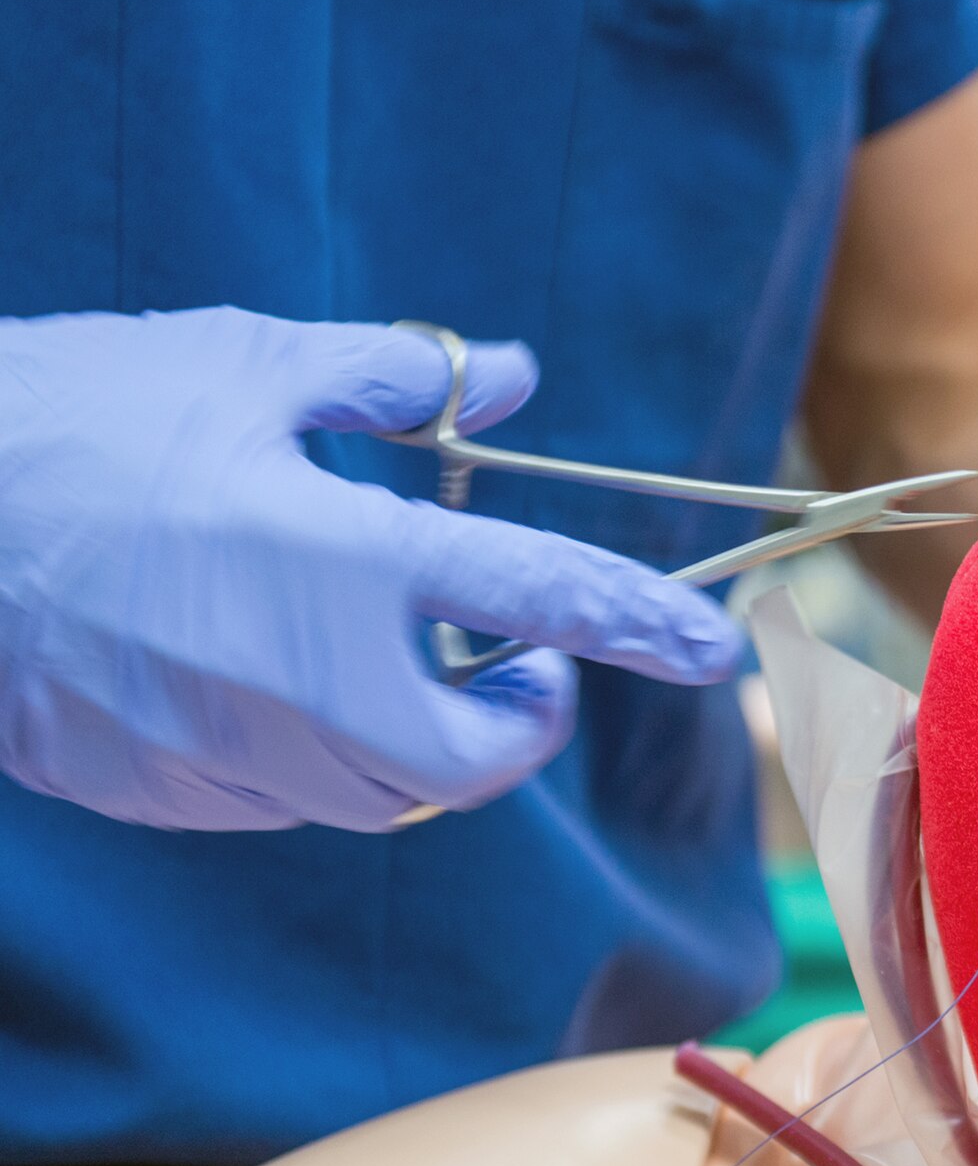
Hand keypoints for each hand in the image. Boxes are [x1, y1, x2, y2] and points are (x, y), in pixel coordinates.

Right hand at [0, 307, 742, 830]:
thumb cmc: (75, 417)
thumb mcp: (246, 363)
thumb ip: (397, 377)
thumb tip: (512, 377)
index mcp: (340, 556)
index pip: (539, 595)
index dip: (640, 625)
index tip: (713, 652)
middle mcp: (299, 677)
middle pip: (475, 762)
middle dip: (521, 722)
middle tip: (517, 665)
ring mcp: (225, 749)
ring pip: (385, 798)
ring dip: (429, 744)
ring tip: (408, 663)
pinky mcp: (162, 788)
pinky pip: (290, 802)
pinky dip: (331, 759)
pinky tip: (295, 689)